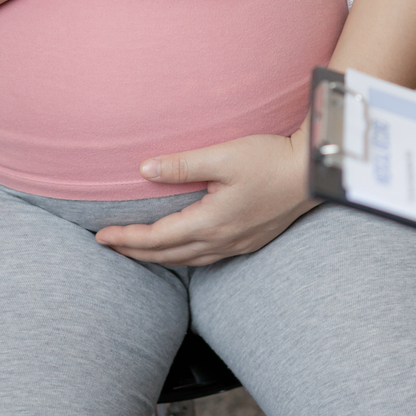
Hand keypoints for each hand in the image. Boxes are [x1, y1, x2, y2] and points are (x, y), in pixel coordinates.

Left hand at [94, 128, 316, 265]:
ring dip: (159, 258)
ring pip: (188, 260)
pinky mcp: (251, 241)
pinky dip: (185, 257)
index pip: (156, 238)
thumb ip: (183, 164)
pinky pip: (208, 257)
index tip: (100, 237)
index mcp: (210, 222)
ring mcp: (239, 244)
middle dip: (135, 253)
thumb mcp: (224, 155)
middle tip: (109, 247)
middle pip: (168, 256)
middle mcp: (222, 240)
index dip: (126, 238)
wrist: (314, 173)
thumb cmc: (272, 159)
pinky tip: (182, 249)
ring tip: (138, 251)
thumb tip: (144, 170)